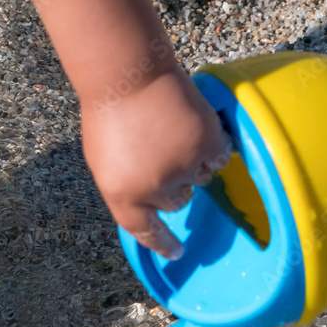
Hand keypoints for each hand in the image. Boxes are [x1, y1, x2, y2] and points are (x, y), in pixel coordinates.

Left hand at [81, 67, 232, 259]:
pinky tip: (194, 125)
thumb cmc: (110, 111)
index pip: (147, 232)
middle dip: (175, 182)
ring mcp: (183, 169)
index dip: (164, 244)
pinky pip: (220, 157)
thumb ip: (129, 186)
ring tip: (173, 129)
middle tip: (162, 148)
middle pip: (179, 201)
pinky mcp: (207, 146)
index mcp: (123, 196)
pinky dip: (213, 144)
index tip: (177, 253)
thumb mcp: (105, 160)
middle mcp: (155, 190)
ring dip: (193, 159)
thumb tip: (152, 202)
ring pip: (201, 177)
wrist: (128, 73)